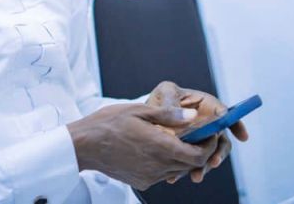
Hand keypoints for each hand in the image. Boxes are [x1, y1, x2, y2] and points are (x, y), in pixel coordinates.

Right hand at [67, 103, 217, 190]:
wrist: (84, 145)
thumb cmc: (108, 124)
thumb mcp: (139, 111)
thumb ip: (169, 115)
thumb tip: (193, 115)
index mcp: (160, 147)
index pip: (198, 156)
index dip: (208, 147)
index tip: (210, 135)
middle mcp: (157, 166)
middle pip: (190, 165)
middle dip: (198, 151)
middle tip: (197, 135)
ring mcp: (149, 177)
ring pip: (177, 170)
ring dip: (182, 157)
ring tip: (176, 140)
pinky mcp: (141, 182)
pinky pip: (162, 174)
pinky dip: (166, 163)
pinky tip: (156, 149)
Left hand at [145, 81, 248, 183]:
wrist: (148, 114)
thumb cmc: (163, 98)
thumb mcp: (166, 91)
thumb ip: (174, 100)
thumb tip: (188, 116)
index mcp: (207, 106)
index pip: (226, 115)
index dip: (236, 124)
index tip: (242, 137)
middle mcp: (208, 126)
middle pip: (221, 141)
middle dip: (219, 153)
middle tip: (213, 162)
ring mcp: (200, 141)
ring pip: (208, 156)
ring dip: (204, 167)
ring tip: (196, 176)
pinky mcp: (189, 152)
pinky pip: (191, 163)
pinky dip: (184, 171)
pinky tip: (174, 178)